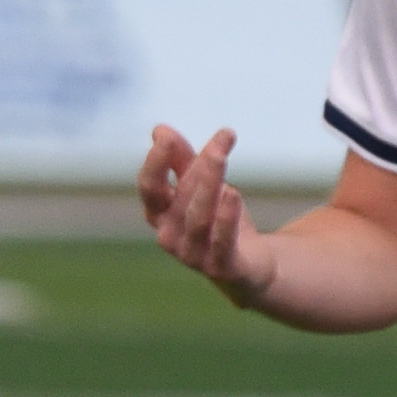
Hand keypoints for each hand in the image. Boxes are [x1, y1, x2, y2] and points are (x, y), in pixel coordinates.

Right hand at [137, 124, 270, 307]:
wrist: (247, 267)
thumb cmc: (217, 221)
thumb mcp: (200, 185)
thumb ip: (181, 159)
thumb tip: (159, 129)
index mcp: (160, 214)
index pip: (150, 187)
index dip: (155, 162)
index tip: (167, 137)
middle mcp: (170, 236)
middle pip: (180, 196)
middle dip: (201, 165)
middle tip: (224, 137)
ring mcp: (193, 254)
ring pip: (199, 217)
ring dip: (211, 183)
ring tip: (223, 156)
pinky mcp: (221, 267)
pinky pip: (221, 242)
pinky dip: (226, 218)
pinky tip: (233, 194)